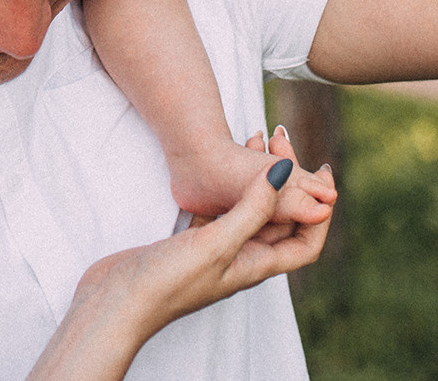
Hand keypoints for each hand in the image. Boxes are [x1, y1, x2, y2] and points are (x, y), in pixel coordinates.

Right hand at [28, 131, 329, 380]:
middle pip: (280, 218)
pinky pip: (222, 208)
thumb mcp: (217, 244)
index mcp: (256, 266)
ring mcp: (216, 249)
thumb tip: (287, 175)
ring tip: (257, 136)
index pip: (306, 241)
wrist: (116, 301)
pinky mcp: (191, 241)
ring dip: (258, 176)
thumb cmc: (167, 283)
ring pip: (249, 208)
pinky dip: (229, 184)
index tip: (321, 171)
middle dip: (288, 180)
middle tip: (282, 138)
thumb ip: (252, 209)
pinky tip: (224, 163)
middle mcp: (242, 258)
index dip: (320, 211)